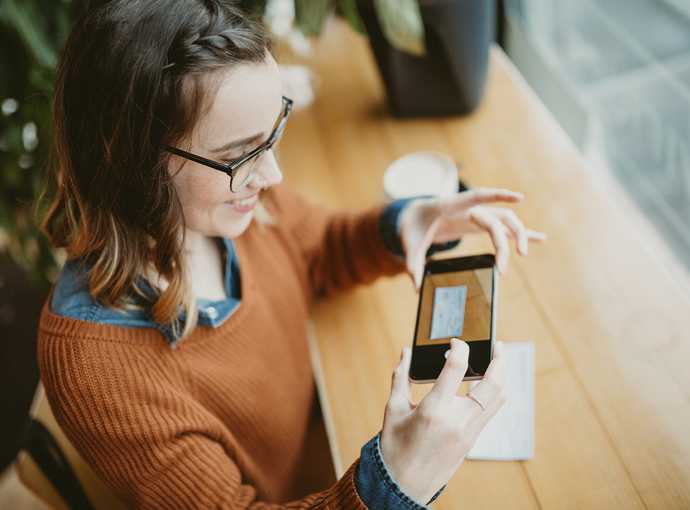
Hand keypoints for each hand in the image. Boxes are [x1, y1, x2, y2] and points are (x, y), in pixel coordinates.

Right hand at [380, 339, 508, 503]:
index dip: (460, 348)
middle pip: (492, 385)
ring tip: (498, 362)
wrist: (403, 485)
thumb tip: (406, 352)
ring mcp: (469, 433)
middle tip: (498, 345)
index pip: (456, 369)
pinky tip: (485, 385)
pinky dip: (493, 395)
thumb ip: (401, 377)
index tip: (456, 342)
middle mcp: (457, 421)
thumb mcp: (393, 409)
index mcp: (434, 411)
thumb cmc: (395, 447)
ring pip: (499, 400)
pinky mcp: (472, 441)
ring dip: (502, 378)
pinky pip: (491, 412)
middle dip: (501, 360)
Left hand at [399, 188, 546, 288]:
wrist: (416, 215)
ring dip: (518, 234)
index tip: (519, 197)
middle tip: (503, 268)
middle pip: (495, 219)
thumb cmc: (413, 225)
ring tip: (524, 254)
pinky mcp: (480, 223)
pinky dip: (520, 233)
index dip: (497, 196)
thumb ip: (412, 263)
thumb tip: (416, 287)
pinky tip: (539, 238)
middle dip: (503, 241)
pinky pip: (504, 227)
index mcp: (451, 206)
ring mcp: (477, 215)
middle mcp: (469, 208)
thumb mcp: (409, 243)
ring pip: (505, 220)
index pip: (477, 197)